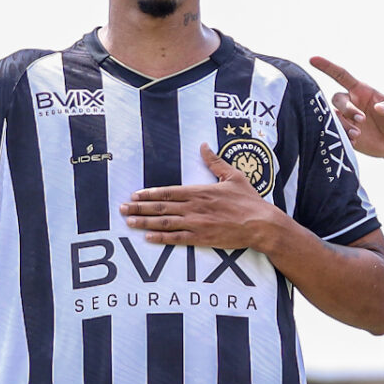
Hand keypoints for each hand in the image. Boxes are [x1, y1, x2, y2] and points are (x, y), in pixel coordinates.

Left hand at [121, 145, 279, 249]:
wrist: (261, 224)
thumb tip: (204, 145)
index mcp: (199, 191)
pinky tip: (148, 238)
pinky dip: (161, 238)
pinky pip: (177, 239)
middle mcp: (194, 207)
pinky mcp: (202, 238)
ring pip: (165, 223)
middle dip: (139, 208)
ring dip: (145, 222)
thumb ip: (215, 161)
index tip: (135, 195)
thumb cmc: (249, 200)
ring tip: (129, 222)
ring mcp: (197, 224)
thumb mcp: (233, 176)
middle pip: (161, 207)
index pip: (168, 192)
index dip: (149, 194)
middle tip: (122, 209)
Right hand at [310, 57, 383, 157]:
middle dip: (347, 109)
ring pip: (334, 117)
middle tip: (362, 120)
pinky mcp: (344, 133)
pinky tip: (354, 141)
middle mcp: (351, 102)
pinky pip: (336, 132)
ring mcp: (346, 119)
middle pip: (337, 99)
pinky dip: (342, 136)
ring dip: (344, 125)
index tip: (313, 59)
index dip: (327, 67)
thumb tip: (379, 107)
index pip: (341, 75)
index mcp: (361, 91)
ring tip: (358, 134)